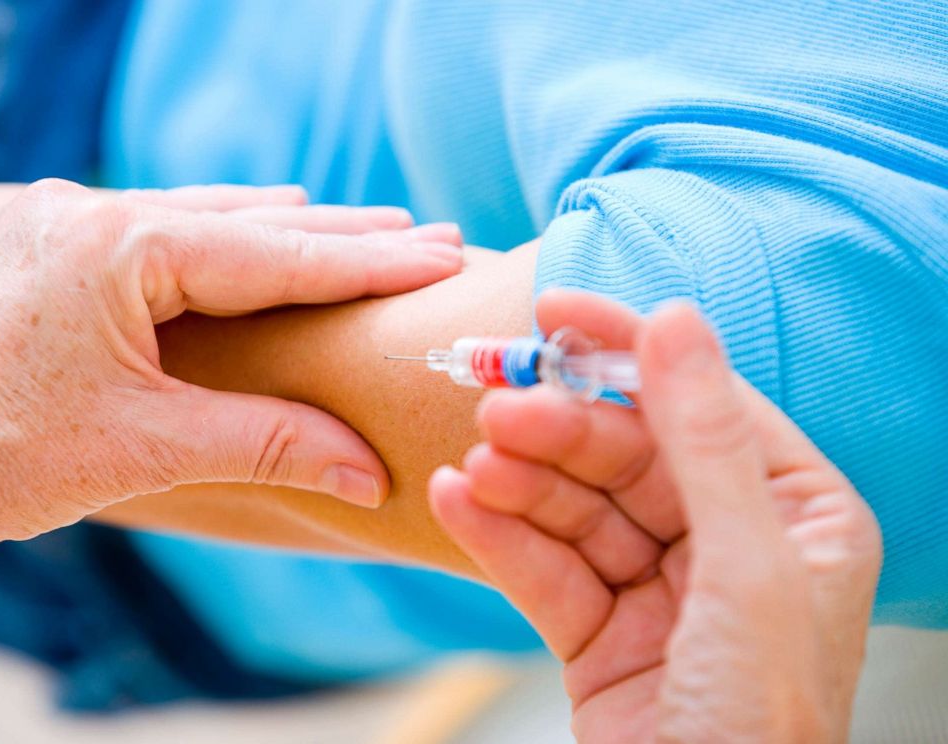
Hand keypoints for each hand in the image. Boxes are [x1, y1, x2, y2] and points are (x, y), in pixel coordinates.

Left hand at [0, 179, 462, 553]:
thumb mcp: (140, 447)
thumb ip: (265, 444)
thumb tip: (366, 472)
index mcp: (124, 248)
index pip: (281, 253)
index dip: (369, 260)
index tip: (439, 254)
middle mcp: (96, 217)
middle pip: (254, 221)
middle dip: (347, 234)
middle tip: (427, 233)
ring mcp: (67, 227)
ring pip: (208, 218)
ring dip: (290, 230)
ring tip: (362, 229)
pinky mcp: (52, 253)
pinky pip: (162, 231)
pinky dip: (227, 240)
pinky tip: (251, 234)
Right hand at [430, 290, 880, 742]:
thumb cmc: (760, 726)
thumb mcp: (745, 572)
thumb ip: (705, 444)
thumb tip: (676, 322)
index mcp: (792, 513)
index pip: (698, 404)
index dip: (625, 351)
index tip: (554, 312)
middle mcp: (725, 540)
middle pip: (624, 455)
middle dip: (557, 431)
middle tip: (495, 408)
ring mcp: (657, 585)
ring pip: (576, 508)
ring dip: (520, 482)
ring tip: (472, 466)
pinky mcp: (597, 629)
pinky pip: (543, 566)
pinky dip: (498, 534)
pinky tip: (457, 502)